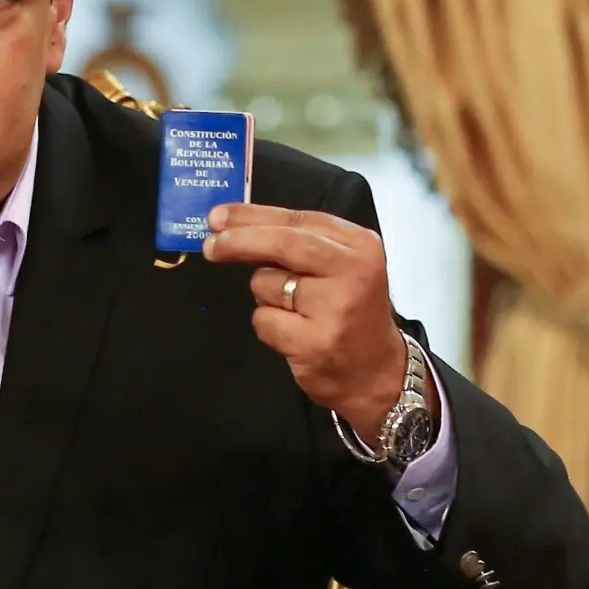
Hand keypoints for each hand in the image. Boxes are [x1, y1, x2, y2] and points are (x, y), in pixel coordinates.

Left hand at [201, 203, 435, 445]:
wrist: (377, 373)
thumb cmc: (348, 310)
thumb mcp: (337, 266)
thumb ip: (295, 241)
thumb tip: (229, 224)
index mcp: (360, 245)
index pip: (297, 220)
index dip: (251, 216)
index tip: (216, 216)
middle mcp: (353, 272)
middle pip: (282, 244)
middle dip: (238, 241)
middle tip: (211, 246)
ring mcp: (336, 309)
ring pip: (265, 283)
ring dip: (263, 295)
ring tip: (295, 311)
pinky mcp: (316, 343)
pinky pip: (263, 320)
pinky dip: (267, 325)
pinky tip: (294, 334)